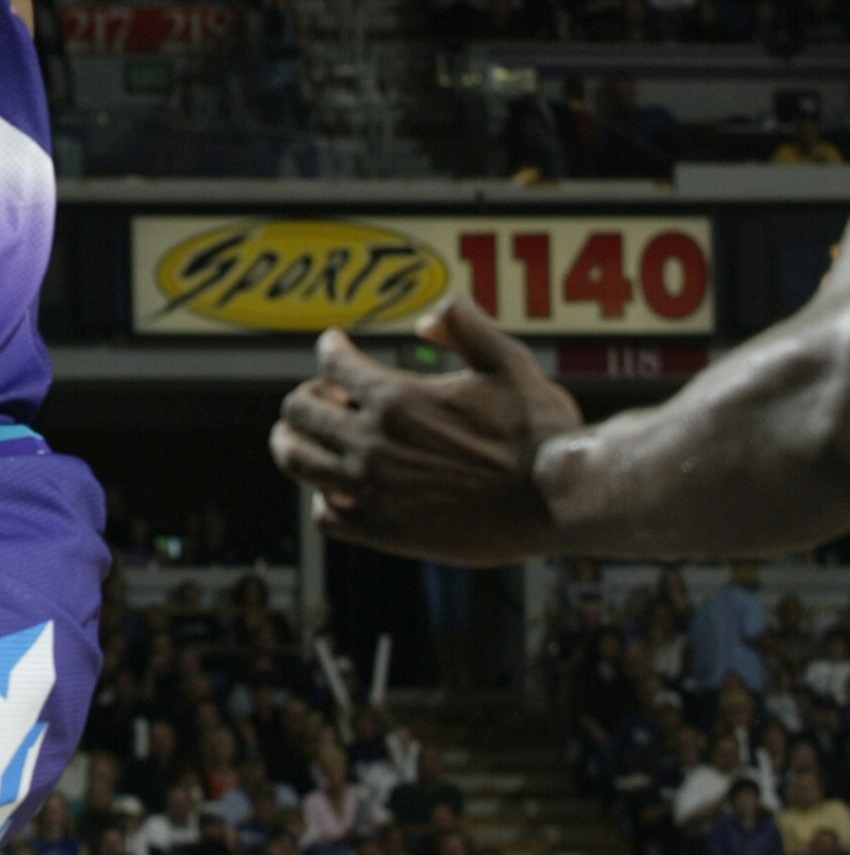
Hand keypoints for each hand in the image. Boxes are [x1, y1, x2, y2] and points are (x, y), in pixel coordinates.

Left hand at [269, 294, 583, 562]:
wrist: (557, 499)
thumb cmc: (540, 429)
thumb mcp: (508, 359)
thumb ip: (463, 326)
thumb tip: (423, 321)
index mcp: (396, 399)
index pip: (330, 362)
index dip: (331, 348)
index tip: (337, 347)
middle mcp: (373, 445)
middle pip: (298, 410)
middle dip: (309, 395)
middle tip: (332, 396)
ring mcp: (373, 491)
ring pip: (297, 461)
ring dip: (296, 441)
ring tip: (314, 436)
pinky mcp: (385, 533)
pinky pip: (325, 515)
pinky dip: (323, 496)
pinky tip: (343, 486)